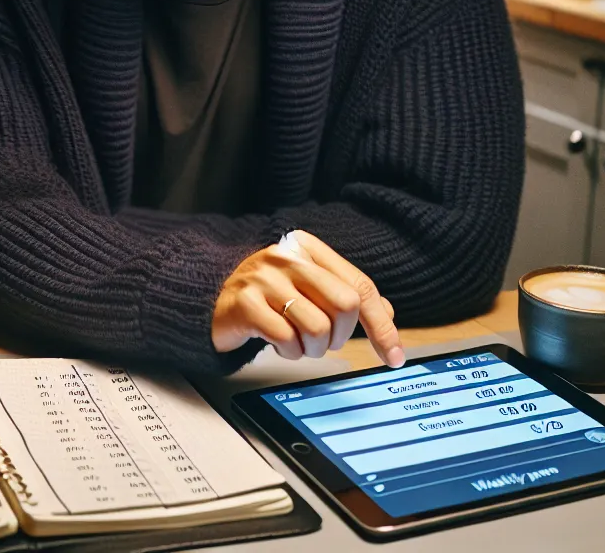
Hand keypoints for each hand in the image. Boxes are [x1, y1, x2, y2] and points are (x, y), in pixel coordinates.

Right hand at [211, 230, 402, 366]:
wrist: (211, 299)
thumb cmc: (266, 296)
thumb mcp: (308, 288)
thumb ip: (345, 295)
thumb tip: (386, 314)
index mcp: (308, 248)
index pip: (360, 286)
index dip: (382, 325)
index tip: (394, 355)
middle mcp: (287, 257)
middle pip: (345, 305)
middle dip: (341, 336)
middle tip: (324, 342)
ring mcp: (264, 277)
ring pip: (318, 327)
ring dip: (312, 349)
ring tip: (297, 342)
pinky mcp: (244, 302)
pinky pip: (286, 340)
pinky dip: (289, 352)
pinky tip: (278, 344)